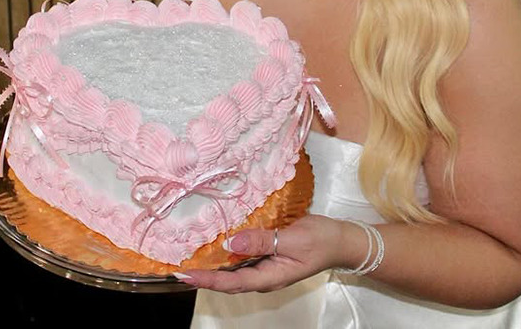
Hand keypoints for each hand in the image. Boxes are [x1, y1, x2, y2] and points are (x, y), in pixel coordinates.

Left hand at [175, 215, 352, 292]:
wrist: (341, 241)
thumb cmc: (320, 240)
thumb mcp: (292, 239)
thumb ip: (262, 241)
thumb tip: (232, 242)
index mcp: (270, 277)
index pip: (231, 282)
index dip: (206, 280)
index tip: (183, 275)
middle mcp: (265, 276)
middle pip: (228, 281)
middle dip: (204, 277)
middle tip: (179, 270)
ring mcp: (268, 268)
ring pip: (235, 271)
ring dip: (214, 268)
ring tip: (192, 261)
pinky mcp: (271, 257)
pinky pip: (245, 260)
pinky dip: (229, 256)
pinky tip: (220, 247)